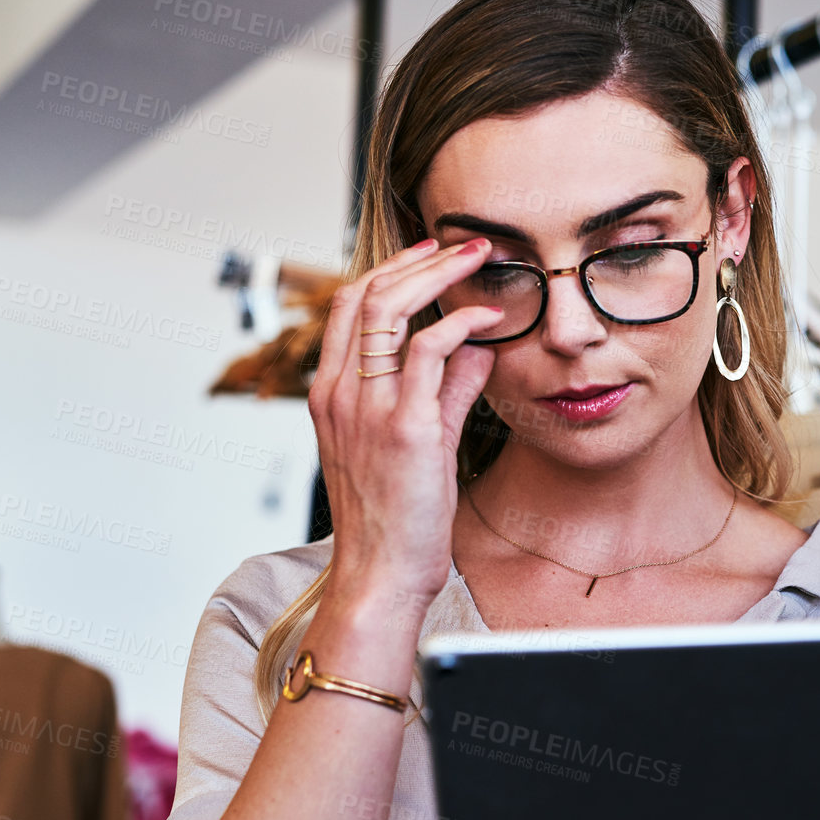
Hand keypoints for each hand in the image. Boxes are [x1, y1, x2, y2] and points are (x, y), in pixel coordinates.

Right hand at [307, 236, 506, 608]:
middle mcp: (341, 394)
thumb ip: (442, 391)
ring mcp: (369, 409)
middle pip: (367, 293)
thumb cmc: (394, 520)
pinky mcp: (405, 429)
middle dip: (417, 258)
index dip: (388, 269)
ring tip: (480, 260)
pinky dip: (462, 323)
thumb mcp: (413, 444)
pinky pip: (431, 352)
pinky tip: (489, 319)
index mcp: (331, 395)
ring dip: (440, 274)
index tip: (429, 252)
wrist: (379, 577)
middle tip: (464, 243)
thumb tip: (474, 348)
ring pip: (390, 309)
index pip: (347, 306)